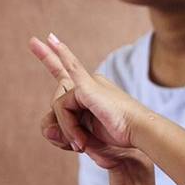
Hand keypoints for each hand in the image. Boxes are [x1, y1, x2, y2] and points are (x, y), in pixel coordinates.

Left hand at [30, 35, 145, 168]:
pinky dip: (58, 56)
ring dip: (69, 130)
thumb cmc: (118, 136)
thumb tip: (46, 130)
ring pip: (59, 107)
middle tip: (78, 146)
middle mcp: (89, 83)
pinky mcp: (87, 88)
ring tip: (82, 143)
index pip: (66, 74)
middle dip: (64, 128)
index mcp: (91, 92)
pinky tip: (50, 39)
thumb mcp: (84, 137)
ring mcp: (88, 83)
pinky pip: (67, 76)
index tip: (48, 38)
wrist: (138, 131)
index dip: (53, 58)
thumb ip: (62, 132)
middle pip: (57, 104)